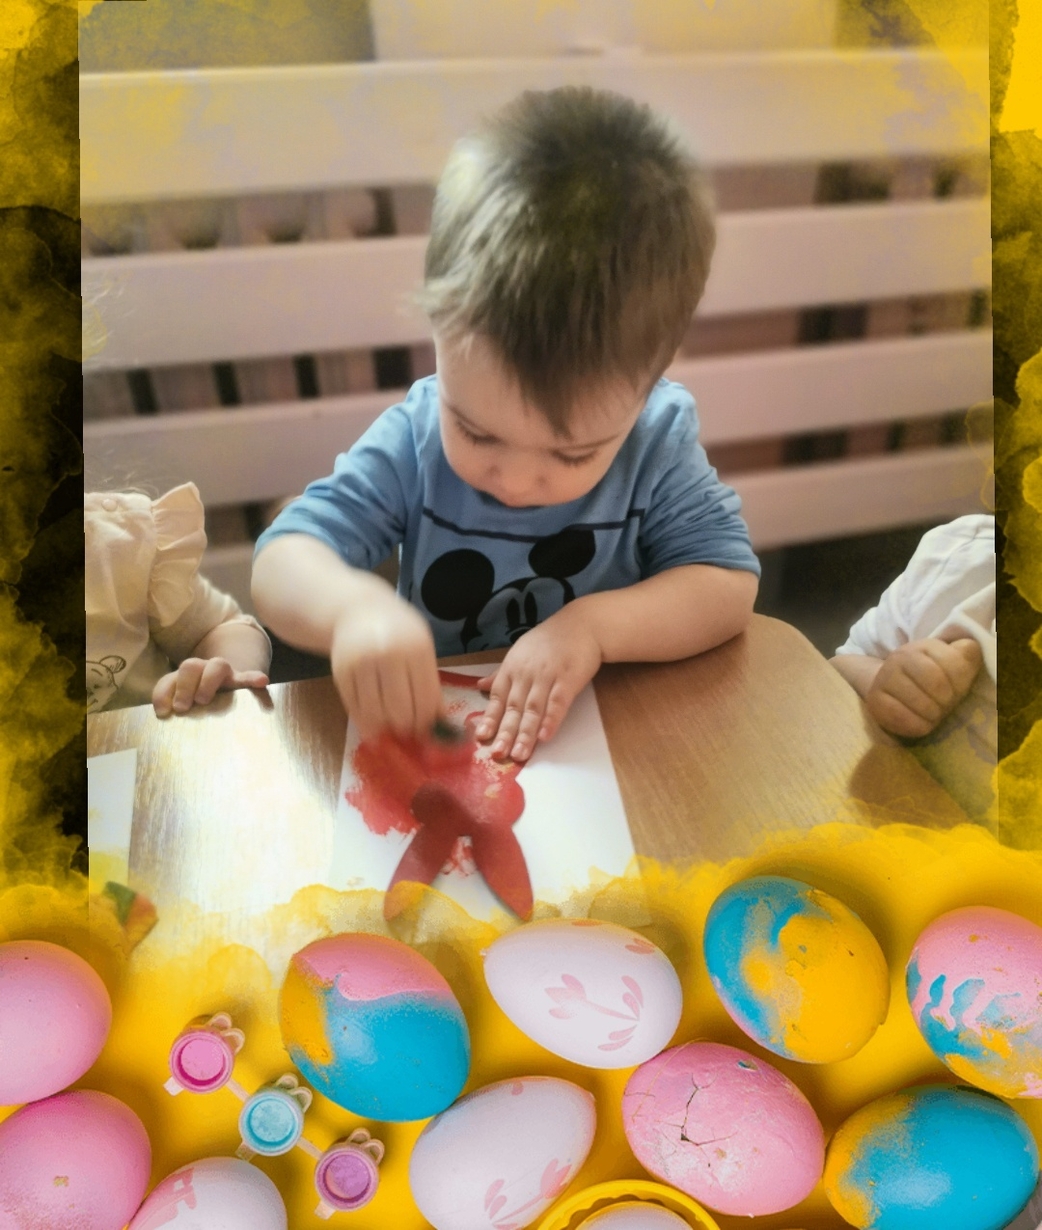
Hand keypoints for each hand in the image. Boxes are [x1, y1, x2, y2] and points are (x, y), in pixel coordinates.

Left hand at [152, 657, 268, 716]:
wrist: (228, 690)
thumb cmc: (200, 702)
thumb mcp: (183, 702)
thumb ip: (171, 704)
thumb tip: (163, 713)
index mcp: (184, 677)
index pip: (170, 679)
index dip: (163, 694)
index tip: (163, 713)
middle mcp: (203, 669)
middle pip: (190, 666)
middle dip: (183, 686)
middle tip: (182, 708)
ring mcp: (225, 673)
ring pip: (217, 665)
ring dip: (208, 682)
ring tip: (203, 700)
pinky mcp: (243, 681)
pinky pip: (249, 676)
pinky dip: (254, 678)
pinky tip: (262, 681)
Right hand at [330, 595, 442, 740]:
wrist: (357, 611)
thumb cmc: (397, 632)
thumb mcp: (421, 647)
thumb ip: (429, 681)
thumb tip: (439, 722)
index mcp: (416, 649)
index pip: (426, 698)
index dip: (428, 722)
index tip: (428, 733)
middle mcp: (388, 655)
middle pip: (400, 709)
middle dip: (407, 729)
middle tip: (409, 733)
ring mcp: (362, 663)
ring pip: (376, 713)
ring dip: (384, 729)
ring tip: (391, 731)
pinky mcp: (341, 672)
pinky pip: (354, 708)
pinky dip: (364, 722)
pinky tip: (372, 725)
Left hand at [473, 609, 602, 761]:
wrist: (582, 624)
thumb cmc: (549, 640)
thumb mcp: (520, 653)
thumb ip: (502, 673)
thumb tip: (480, 686)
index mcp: (512, 668)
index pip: (498, 697)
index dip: (490, 718)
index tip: (482, 738)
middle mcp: (527, 673)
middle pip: (514, 707)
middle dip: (505, 732)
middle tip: (498, 754)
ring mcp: (548, 676)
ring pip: (534, 709)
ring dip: (526, 733)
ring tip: (520, 754)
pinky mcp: (568, 679)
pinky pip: (558, 702)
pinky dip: (551, 720)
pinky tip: (544, 736)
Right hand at [865, 637, 982, 737]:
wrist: (891, 688)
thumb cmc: (929, 679)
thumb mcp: (950, 663)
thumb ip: (965, 654)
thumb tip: (969, 648)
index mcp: (923, 646)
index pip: (953, 663)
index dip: (961, 683)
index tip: (957, 690)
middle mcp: (899, 657)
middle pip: (936, 682)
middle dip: (947, 700)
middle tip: (945, 706)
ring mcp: (884, 678)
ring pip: (920, 702)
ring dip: (933, 716)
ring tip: (933, 715)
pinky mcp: (875, 700)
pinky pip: (901, 718)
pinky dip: (917, 726)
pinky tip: (922, 724)